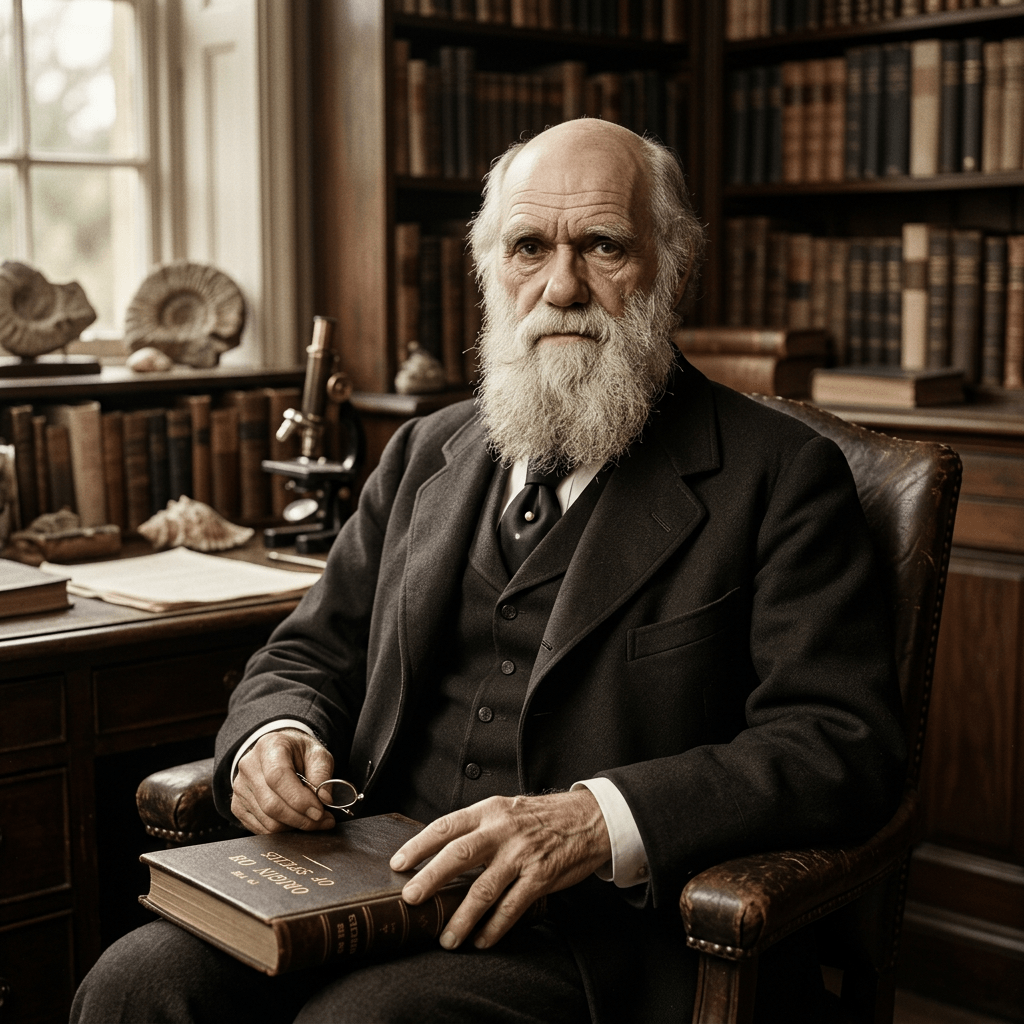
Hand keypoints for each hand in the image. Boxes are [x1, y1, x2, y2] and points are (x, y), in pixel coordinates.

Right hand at [230, 728, 336, 833]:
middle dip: (301, 818)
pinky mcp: (237, 806)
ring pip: (267, 820)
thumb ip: (322, 774)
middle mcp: (249, 766)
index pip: (278, 777)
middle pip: (271, 804)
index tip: (319, 811)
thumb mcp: (317, 754)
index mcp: (269, 747)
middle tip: (323, 821)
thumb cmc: (299, 754)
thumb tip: (325, 800)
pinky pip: (260, 828)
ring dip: (294, 826)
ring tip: (313, 821)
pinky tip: (296, 821)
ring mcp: (240, 787)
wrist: (278, 754)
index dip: (299, 799)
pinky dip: (282, 831)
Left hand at [389, 790, 610, 950]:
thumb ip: (478, 827)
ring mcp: (522, 854)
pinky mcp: (541, 876)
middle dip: (430, 879)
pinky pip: (512, 907)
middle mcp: (503, 830)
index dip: (419, 845)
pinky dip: (494, 927)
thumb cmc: (542, 817)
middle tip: (411, 899)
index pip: (446, 826)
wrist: (589, 819)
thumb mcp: (506, 809)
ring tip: (447, 938)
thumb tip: (441, 853)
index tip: (398, 863)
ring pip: (483, 889)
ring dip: (461, 917)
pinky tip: (482, 939)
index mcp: (489, 810)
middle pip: (458, 855)